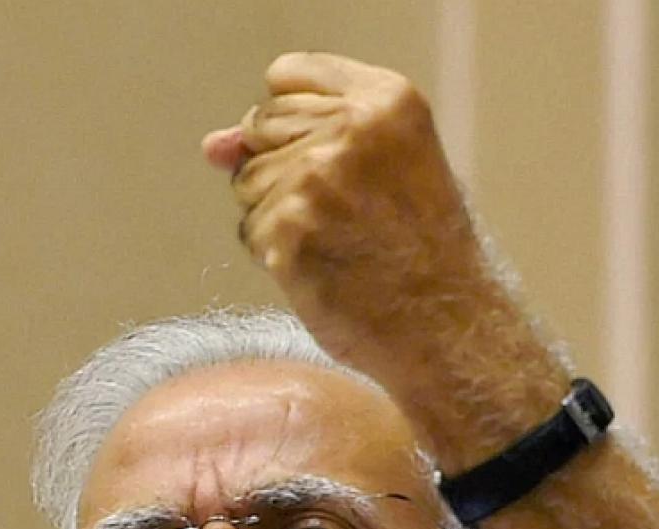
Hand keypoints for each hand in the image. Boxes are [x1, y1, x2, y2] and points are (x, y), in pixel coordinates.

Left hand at [202, 53, 493, 375]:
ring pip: (246, 181)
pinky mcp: (290, 227)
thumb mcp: (384, 167)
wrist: (447, 323)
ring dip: (275, 216)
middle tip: (343, 210)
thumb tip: (212, 146)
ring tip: (335, 241)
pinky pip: (249, 230)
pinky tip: (322, 268)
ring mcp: (317, 176)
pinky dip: (275, 256)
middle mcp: (352, 127)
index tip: (328, 156)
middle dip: (280, 168)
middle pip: (259, 125)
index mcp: (385, 99)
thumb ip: (300, 136)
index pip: (287, 75)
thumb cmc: (419, 248)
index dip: (290, 120)